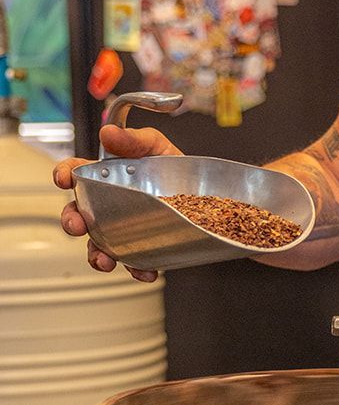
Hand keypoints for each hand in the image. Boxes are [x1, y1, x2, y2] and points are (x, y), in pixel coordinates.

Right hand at [53, 122, 182, 280]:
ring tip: (105, 259)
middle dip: (72, 220)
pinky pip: (135, 263)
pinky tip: (146, 271)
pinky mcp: (142, 248)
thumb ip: (134, 139)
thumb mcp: (157, 146)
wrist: (209, 195)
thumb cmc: (174, 168)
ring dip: (97, 255)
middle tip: (77, 224)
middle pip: (78, 214)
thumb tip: (109, 133)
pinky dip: (138, 269)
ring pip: (99, 245)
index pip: (76, 173)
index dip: (64, 174)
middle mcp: (108, 205)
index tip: (63, 178)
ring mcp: (122, 229)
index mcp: (106, 176)